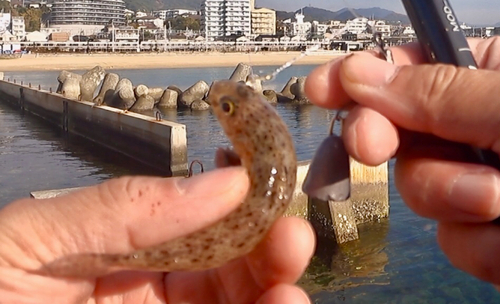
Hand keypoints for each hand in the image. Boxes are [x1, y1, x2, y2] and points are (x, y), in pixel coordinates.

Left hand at [0, 167, 314, 302]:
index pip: (194, 224)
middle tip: (290, 237)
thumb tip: (223, 180)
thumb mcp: (34, 240)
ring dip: (270, 293)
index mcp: (122, 252)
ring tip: (288, 288)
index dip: (235, 204)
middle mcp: (153, 291)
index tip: (264, 187)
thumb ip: (123, 208)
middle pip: (227, 269)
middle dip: (265, 250)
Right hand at [305, 37, 499, 284]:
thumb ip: (439, 93)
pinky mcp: (483, 230)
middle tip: (371, 146)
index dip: (358, 77)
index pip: (406, 68)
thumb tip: (359, 74)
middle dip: (390, 146)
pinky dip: (478, 246)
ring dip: (451, 198)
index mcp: (487, 80)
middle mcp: (476, 130)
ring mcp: (476, 182)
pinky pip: (451, 239)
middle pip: (399, 134)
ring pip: (420, 192)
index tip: (320, 88)